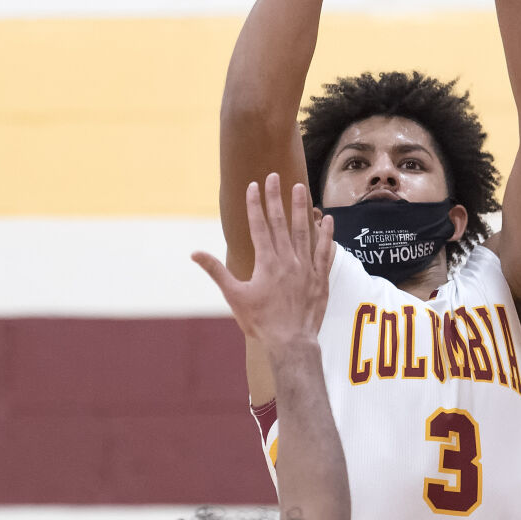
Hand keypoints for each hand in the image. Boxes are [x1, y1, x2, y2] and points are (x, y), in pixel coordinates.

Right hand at [194, 175, 334, 356]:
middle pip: (281, 223)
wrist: (291, 343)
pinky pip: (325, 251)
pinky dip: (326, 235)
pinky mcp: (321, 278)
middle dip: (276, 198)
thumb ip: (216, 271)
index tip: (253, 186)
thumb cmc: (260, 322)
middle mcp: (287, 260)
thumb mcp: (234, 296)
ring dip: (301, 209)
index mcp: (266, 262)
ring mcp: (306, 267)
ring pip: (304, 232)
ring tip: (300, 188)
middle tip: (274, 176)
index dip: (255, 205)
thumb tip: (194, 253)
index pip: (259, 226)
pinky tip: (326, 219)